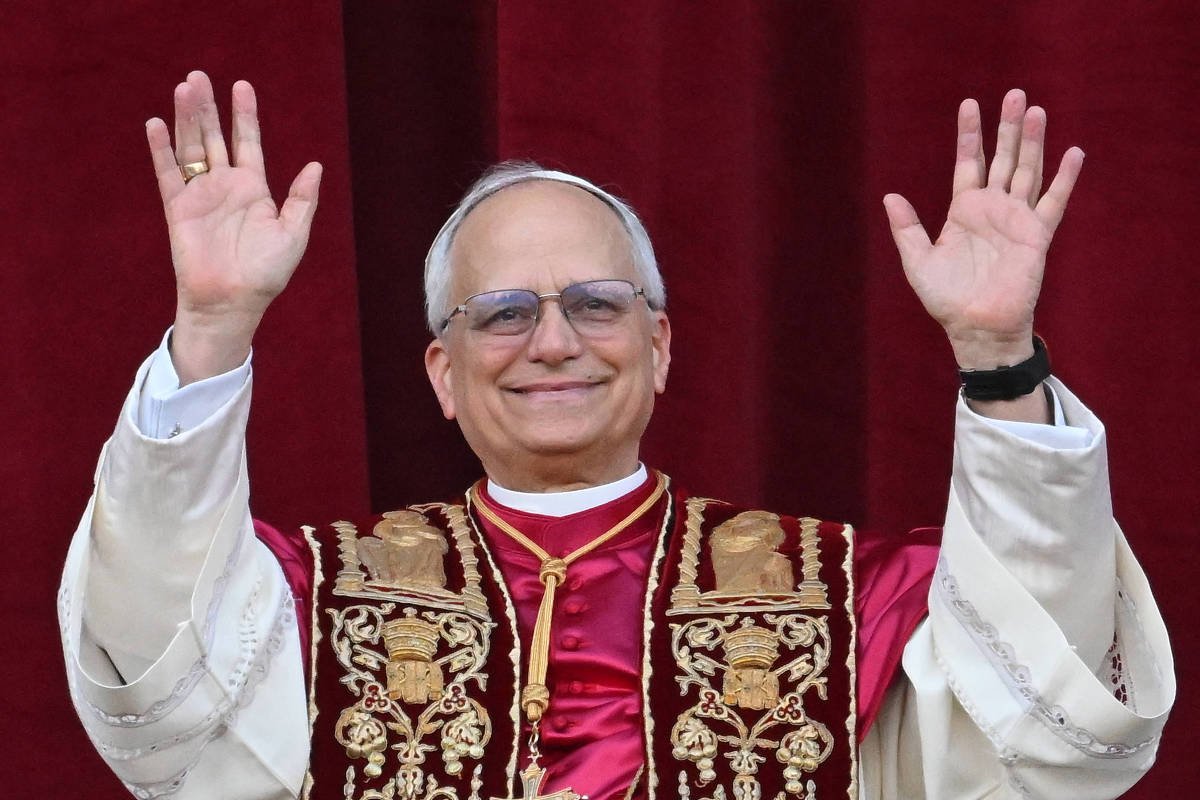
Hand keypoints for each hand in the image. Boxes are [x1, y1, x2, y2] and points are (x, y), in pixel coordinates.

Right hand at [146, 70, 321, 383]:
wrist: (233, 301)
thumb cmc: (266, 273)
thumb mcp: (293, 234)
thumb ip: (302, 199)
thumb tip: (315, 165)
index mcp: (254, 189)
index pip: (248, 142)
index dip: (245, 115)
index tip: (242, 86)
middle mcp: (225, 186)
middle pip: (213, 136)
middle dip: (207, 107)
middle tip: (199, 76)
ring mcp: (200, 195)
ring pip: (190, 147)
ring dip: (186, 118)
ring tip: (184, 88)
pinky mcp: (178, 208)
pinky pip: (168, 173)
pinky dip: (161, 149)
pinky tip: (157, 123)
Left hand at [883, 89, 1083, 370]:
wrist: (976, 326)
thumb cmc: (947, 298)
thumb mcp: (918, 261)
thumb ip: (907, 228)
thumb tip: (890, 196)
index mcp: (964, 209)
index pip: (969, 162)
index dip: (969, 134)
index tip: (970, 103)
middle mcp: (992, 208)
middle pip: (1002, 158)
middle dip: (1007, 128)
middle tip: (1014, 94)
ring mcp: (1016, 219)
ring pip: (1027, 171)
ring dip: (1032, 142)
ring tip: (1035, 111)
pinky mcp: (1037, 235)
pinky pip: (1053, 202)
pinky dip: (1064, 179)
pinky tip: (1074, 153)